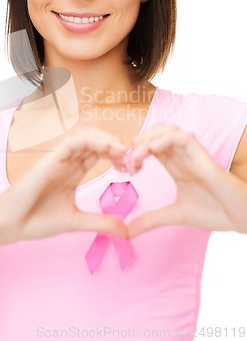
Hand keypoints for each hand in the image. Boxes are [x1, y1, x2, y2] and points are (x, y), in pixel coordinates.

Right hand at [0, 128, 128, 242]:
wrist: (9, 226)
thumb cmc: (35, 221)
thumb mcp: (76, 222)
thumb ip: (101, 222)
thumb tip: (127, 232)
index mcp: (73, 172)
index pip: (100, 153)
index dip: (119, 156)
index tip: (134, 169)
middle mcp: (68, 161)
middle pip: (97, 141)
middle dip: (118, 146)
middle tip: (134, 160)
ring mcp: (59, 158)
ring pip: (88, 136)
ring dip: (108, 140)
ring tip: (124, 153)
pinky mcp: (51, 158)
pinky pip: (74, 141)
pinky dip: (93, 141)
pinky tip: (109, 150)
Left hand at [127, 125, 246, 235]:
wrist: (240, 217)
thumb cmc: (214, 211)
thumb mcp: (175, 215)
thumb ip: (151, 220)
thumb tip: (127, 231)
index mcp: (174, 165)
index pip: (149, 146)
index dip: (134, 151)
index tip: (127, 168)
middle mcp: (181, 155)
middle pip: (155, 132)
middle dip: (138, 141)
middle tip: (130, 160)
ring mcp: (191, 154)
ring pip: (166, 129)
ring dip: (149, 138)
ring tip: (139, 156)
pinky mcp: (202, 156)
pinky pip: (182, 137)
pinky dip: (165, 139)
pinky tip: (153, 150)